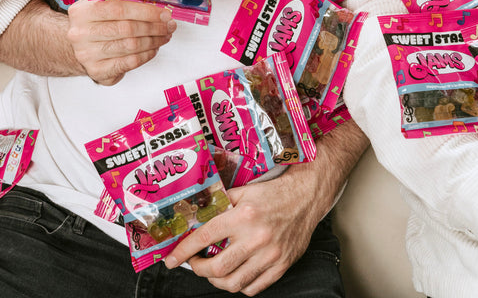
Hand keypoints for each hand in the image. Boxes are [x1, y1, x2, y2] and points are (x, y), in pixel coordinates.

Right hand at [66, 0, 174, 84]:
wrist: (80, 48)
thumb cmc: (96, 26)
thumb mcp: (101, 8)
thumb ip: (123, 4)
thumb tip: (158, 10)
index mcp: (82, 12)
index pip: (119, 9)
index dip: (146, 12)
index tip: (164, 14)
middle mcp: (81, 33)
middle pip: (126, 29)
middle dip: (153, 27)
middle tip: (168, 26)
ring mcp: (87, 54)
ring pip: (130, 46)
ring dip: (153, 41)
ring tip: (164, 36)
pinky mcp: (97, 71)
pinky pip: (129, 62)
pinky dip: (146, 55)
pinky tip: (153, 49)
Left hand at [163, 172, 324, 294]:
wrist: (305, 198)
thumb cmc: (272, 193)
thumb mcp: (242, 191)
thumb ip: (219, 203)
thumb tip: (192, 213)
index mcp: (242, 216)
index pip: (205, 237)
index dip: (184, 251)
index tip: (172, 259)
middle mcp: (256, 237)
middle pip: (217, 268)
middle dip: (198, 269)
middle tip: (194, 263)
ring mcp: (270, 255)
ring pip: (233, 282)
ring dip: (216, 280)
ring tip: (212, 271)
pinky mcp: (281, 266)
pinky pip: (253, 287)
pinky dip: (238, 285)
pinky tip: (234, 274)